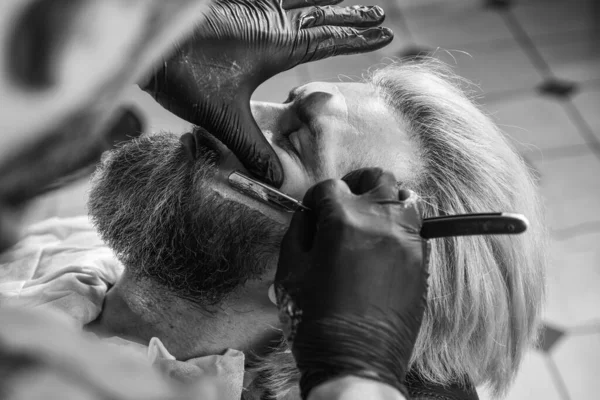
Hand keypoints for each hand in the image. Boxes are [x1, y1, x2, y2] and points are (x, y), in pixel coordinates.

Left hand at [142, 0, 392, 185]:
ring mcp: (251, 10)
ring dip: (325, 2)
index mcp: (278, 43)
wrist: (145, 39)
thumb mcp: (224, 118)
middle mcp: (270, 21)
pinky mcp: (233, 8)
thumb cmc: (186, 73)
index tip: (385, 31)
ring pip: (299, 2)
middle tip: (377, 10)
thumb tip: (277, 181)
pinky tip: (287, 4)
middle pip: (321, 13)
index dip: (358, 37)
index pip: (329, 39)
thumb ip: (253, 149)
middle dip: (350, 14)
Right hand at [275, 168, 429, 398]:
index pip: (330, 187)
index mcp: (343, 221)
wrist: (356, 360)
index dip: (316, 198)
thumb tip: (308, 215)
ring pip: (404, 196)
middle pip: (376, 178)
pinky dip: (400, 225)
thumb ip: (298, 232)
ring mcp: (407, 240)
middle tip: (344, 201)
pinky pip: (416, 227)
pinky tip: (383, 243)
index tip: (313, 211)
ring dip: (384, 201)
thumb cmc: (317, 320)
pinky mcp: (421, 260)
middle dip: (355, 185)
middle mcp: (381, 222)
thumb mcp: (290, 271)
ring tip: (369, 218)